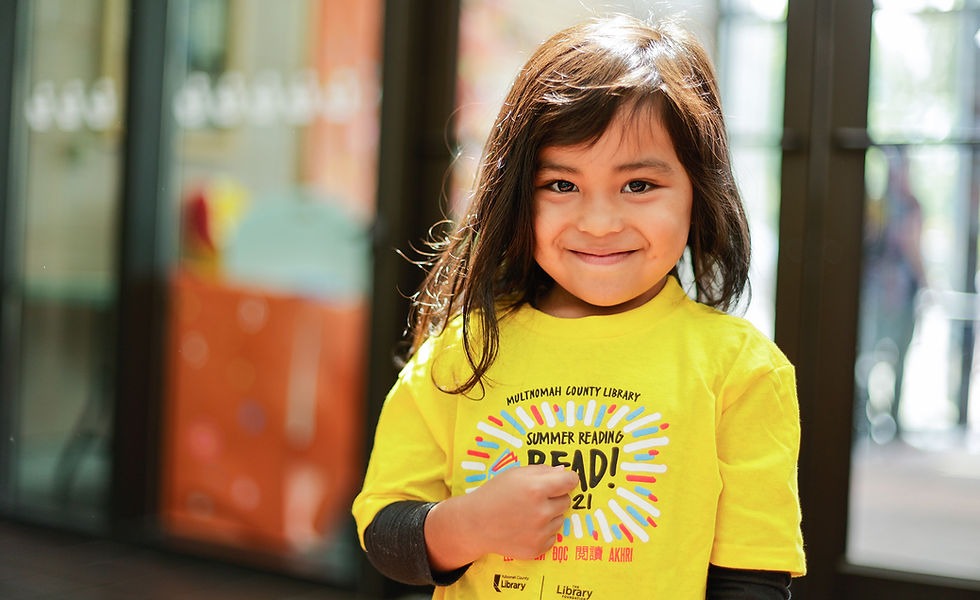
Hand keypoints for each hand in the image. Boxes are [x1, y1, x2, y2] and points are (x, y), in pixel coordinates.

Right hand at [425, 465, 578, 569]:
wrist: (475, 524)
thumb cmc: (494, 494)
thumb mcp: (515, 474)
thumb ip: (542, 470)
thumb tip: (564, 471)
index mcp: (537, 489)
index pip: (570, 482)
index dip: (568, 479)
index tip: (565, 480)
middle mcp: (542, 512)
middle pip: (566, 501)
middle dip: (555, 497)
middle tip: (536, 498)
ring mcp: (540, 533)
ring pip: (560, 519)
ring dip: (549, 515)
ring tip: (527, 514)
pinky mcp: (538, 548)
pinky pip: (552, 536)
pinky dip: (543, 532)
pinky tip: (526, 527)